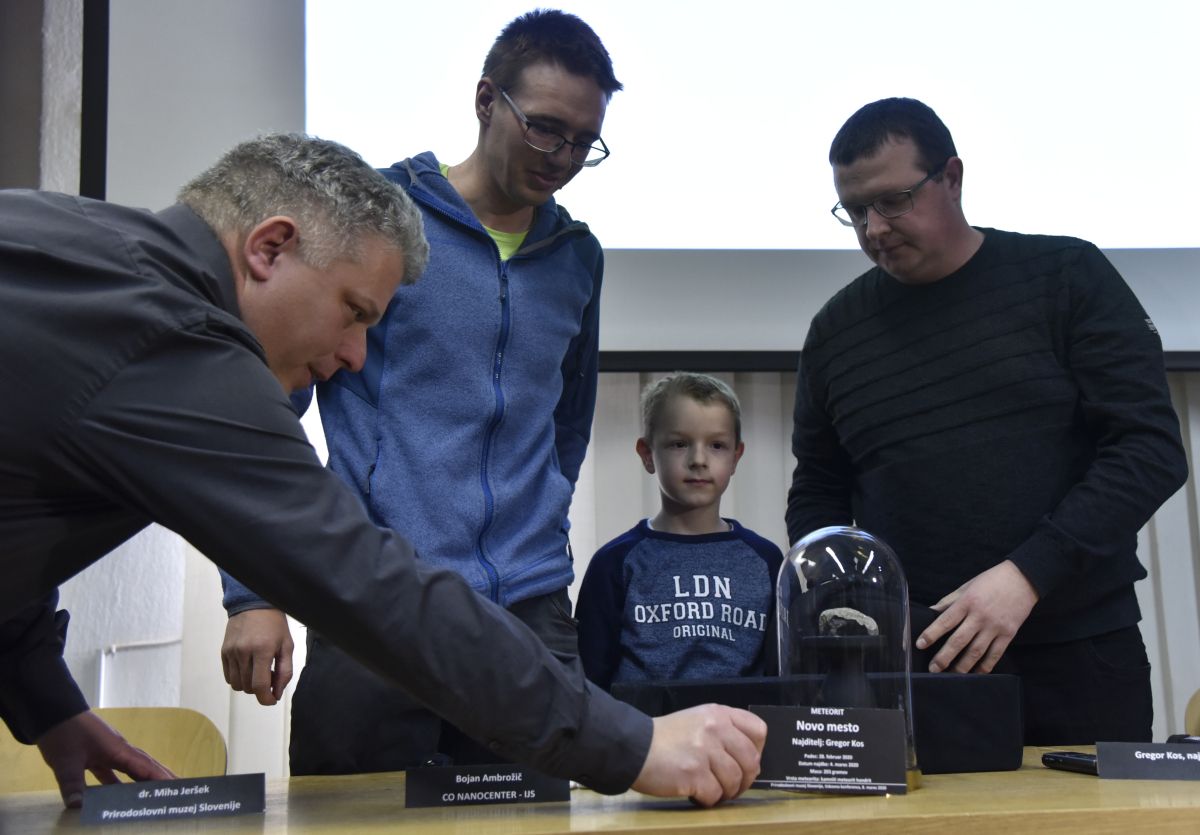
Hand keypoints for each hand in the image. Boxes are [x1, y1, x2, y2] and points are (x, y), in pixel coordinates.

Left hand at [36, 710, 174, 807]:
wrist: (53, 713)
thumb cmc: (64, 733)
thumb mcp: (66, 762)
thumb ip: (73, 785)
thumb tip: (78, 807)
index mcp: (118, 750)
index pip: (145, 767)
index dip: (161, 778)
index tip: (178, 787)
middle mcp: (119, 750)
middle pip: (146, 765)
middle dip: (162, 777)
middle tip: (180, 789)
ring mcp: (109, 751)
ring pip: (133, 768)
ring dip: (145, 780)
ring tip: (158, 793)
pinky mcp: (98, 754)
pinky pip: (115, 771)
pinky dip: (121, 783)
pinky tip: (119, 796)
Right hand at [221, 608, 293, 704]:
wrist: (254, 603)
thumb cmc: (274, 625)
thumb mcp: (287, 646)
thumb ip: (285, 672)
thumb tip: (277, 694)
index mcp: (263, 649)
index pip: (260, 685)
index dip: (266, 699)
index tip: (272, 700)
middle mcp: (244, 651)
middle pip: (248, 687)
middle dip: (260, 689)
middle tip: (269, 677)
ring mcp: (231, 652)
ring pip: (237, 685)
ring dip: (248, 685)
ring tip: (258, 672)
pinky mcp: (223, 651)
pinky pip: (228, 676)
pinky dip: (238, 678)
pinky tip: (248, 667)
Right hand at [631, 704, 765, 805]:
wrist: (633, 747)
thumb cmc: (665, 738)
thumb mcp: (697, 721)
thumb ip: (723, 733)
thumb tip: (750, 763)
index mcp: (718, 714)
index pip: (758, 730)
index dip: (757, 750)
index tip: (744, 761)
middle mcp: (715, 728)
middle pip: (751, 760)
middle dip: (745, 780)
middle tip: (731, 786)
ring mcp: (705, 751)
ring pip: (735, 780)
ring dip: (726, 792)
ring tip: (710, 790)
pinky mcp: (694, 773)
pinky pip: (715, 794)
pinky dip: (708, 799)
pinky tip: (695, 793)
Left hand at [916, 560, 1038, 673]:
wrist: (1023, 579)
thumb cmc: (991, 581)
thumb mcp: (967, 586)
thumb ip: (949, 601)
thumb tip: (931, 612)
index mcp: (967, 602)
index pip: (945, 621)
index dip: (931, 634)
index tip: (920, 644)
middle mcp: (980, 616)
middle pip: (959, 640)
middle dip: (944, 657)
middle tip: (933, 669)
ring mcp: (995, 627)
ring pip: (976, 651)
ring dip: (963, 666)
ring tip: (952, 675)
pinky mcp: (1008, 634)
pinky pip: (995, 654)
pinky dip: (985, 666)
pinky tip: (976, 674)